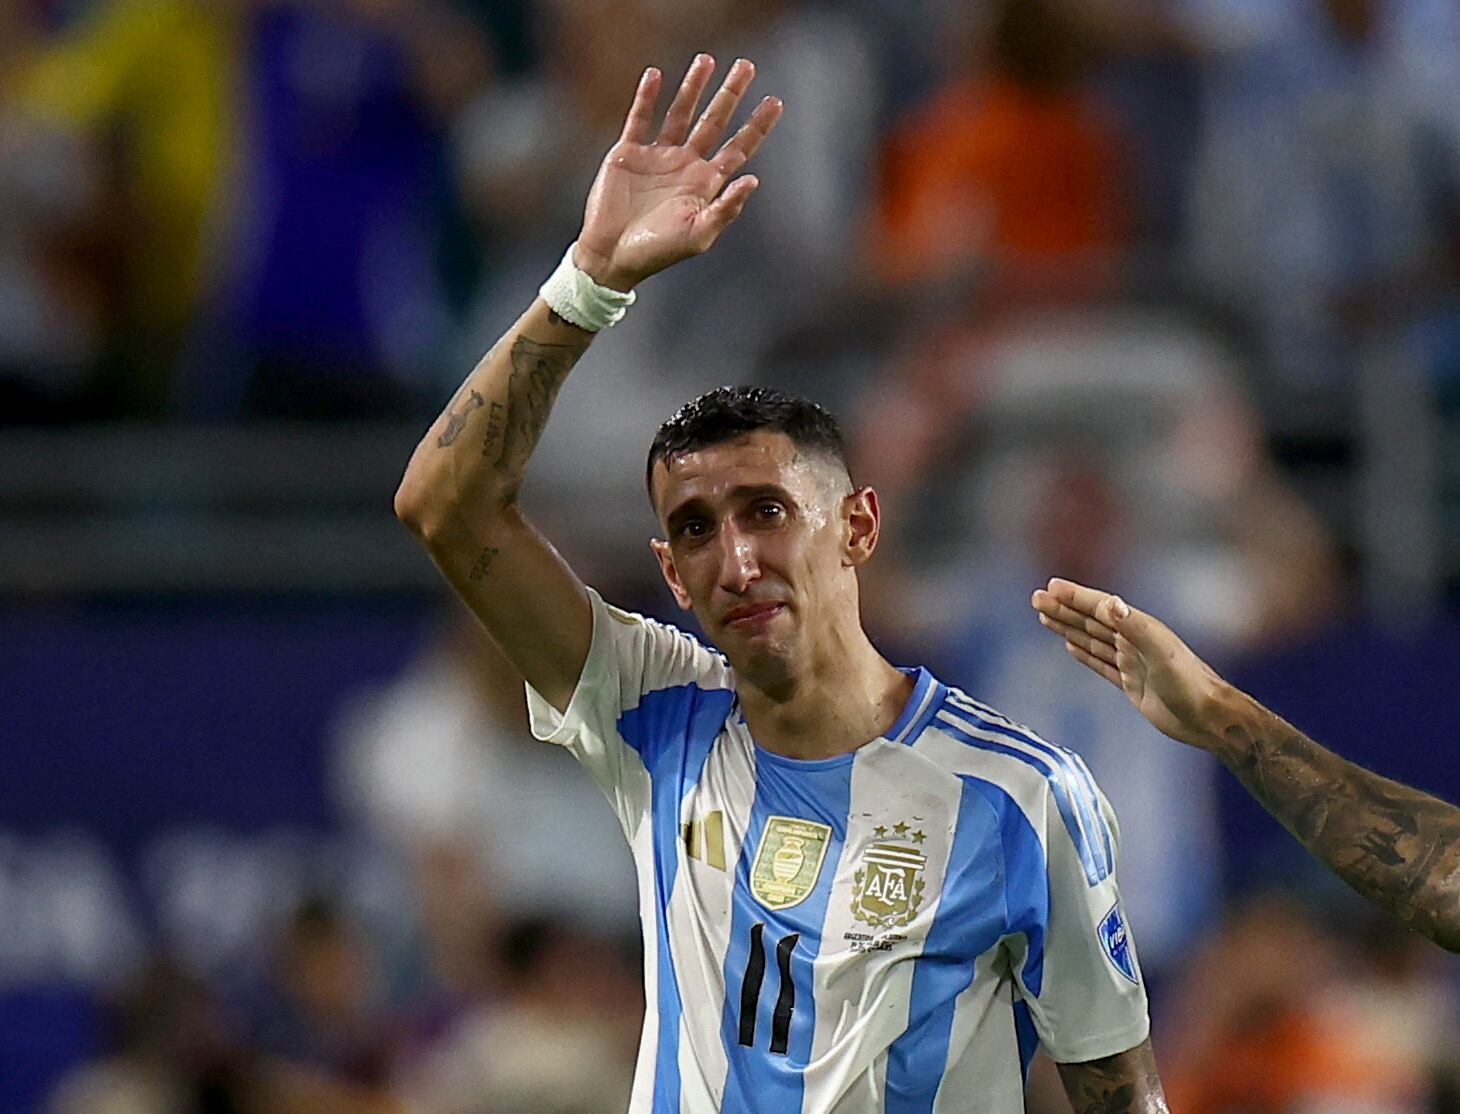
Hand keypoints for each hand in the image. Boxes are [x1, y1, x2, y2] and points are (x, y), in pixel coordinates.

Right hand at [574, 55, 782, 290]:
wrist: (612, 256)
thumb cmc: (658, 252)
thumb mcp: (698, 235)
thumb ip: (725, 209)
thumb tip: (754, 180)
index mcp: (706, 184)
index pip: (738, 147)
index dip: (757, 125)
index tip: (775, 101)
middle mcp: (686, 164)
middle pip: (714, 121)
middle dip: (730, 93)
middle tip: (747, 65)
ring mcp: (658, 156)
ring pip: (680, 112)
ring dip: (693, 87)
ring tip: (706, 60)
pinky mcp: (628, 153)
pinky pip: (640, 118)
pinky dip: (647, 97)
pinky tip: (656, 75)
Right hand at [1030, 578, 1230, 749]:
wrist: (1209, 718)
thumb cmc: (1190, 685)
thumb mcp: (1161, 653)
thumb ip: (1134, 627)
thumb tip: (1109, 602)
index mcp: (1140, 628)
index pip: (1099, 607)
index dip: (1074, 597)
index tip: (1049, 587)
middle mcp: (1134, 641)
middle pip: (1090, 620)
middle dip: (1062, 609)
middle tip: (1035, 598)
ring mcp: (1132, 662)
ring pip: (1091, 639)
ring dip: (1068, 627)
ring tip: (1044, 617)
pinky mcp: (1131, 683)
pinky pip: (1100, 663)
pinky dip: (1083, 653)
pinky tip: (1070, 645)